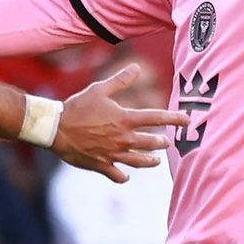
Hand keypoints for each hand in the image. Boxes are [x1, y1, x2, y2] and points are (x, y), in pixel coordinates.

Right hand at [52, 65, 188, 181]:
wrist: (55, 129)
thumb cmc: (77, 107)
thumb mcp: (99, 90)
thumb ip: (121, 80)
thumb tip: (137, 67)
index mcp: (124, 119)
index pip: (156, 118)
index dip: (174, 119)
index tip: (188, 120)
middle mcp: (122, 139)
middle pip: (151, 143)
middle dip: (162, 143)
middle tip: (167, 143)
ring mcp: (113, 154)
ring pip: (139, 162)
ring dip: (150, 161)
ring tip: (156, 161)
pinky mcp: (101, 166)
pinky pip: (117, 175)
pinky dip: (123, 177)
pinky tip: (126, 176)